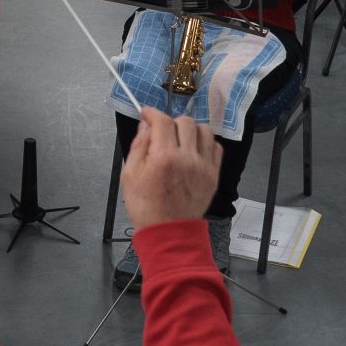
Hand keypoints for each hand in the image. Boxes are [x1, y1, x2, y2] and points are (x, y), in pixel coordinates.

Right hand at [122, 108, 221, 230]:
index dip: (152, 113)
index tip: (146, 114)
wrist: (169, 232)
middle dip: (170, 122)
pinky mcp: (214, 175)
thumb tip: (146, 125)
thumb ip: (138, 145)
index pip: (162, 121)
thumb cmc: (145, 206)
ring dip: (190, 130)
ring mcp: (204, 167)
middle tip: (161, 133)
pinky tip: (194, 150)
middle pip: (185, 122)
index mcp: (164, 158)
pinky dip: (205, 143)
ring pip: (204, 131)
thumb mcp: (130, 175)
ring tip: (180, 140)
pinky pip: (216, 147)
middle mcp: (188, 158)